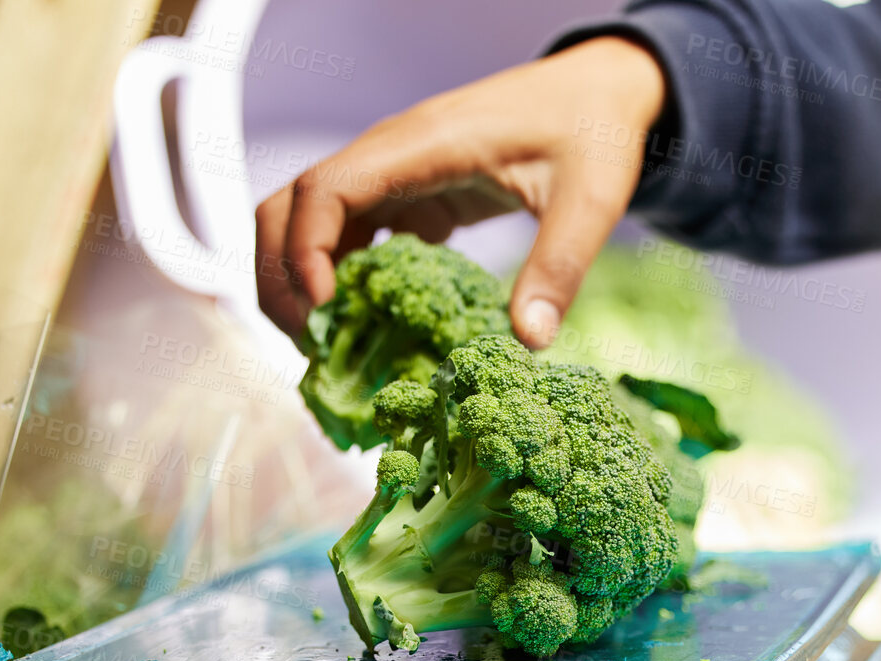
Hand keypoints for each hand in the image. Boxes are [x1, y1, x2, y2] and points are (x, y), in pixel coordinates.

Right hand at [254, 36, 666, 348]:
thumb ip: (560, 266)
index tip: (326, 312)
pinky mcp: (405, 196)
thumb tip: (528, 341)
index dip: (308, 249)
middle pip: (289, 205)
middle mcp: (391, 154)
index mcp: (425, 144)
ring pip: (306, 222)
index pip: (328, 187)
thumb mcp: (590, 200)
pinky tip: (361, 330)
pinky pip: (346, 237)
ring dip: (299, 281)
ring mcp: (392, 174)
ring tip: (326, 348)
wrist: (598, 92)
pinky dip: (338, 281)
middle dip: (282, 276)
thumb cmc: (593, 132)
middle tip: (312, 346)